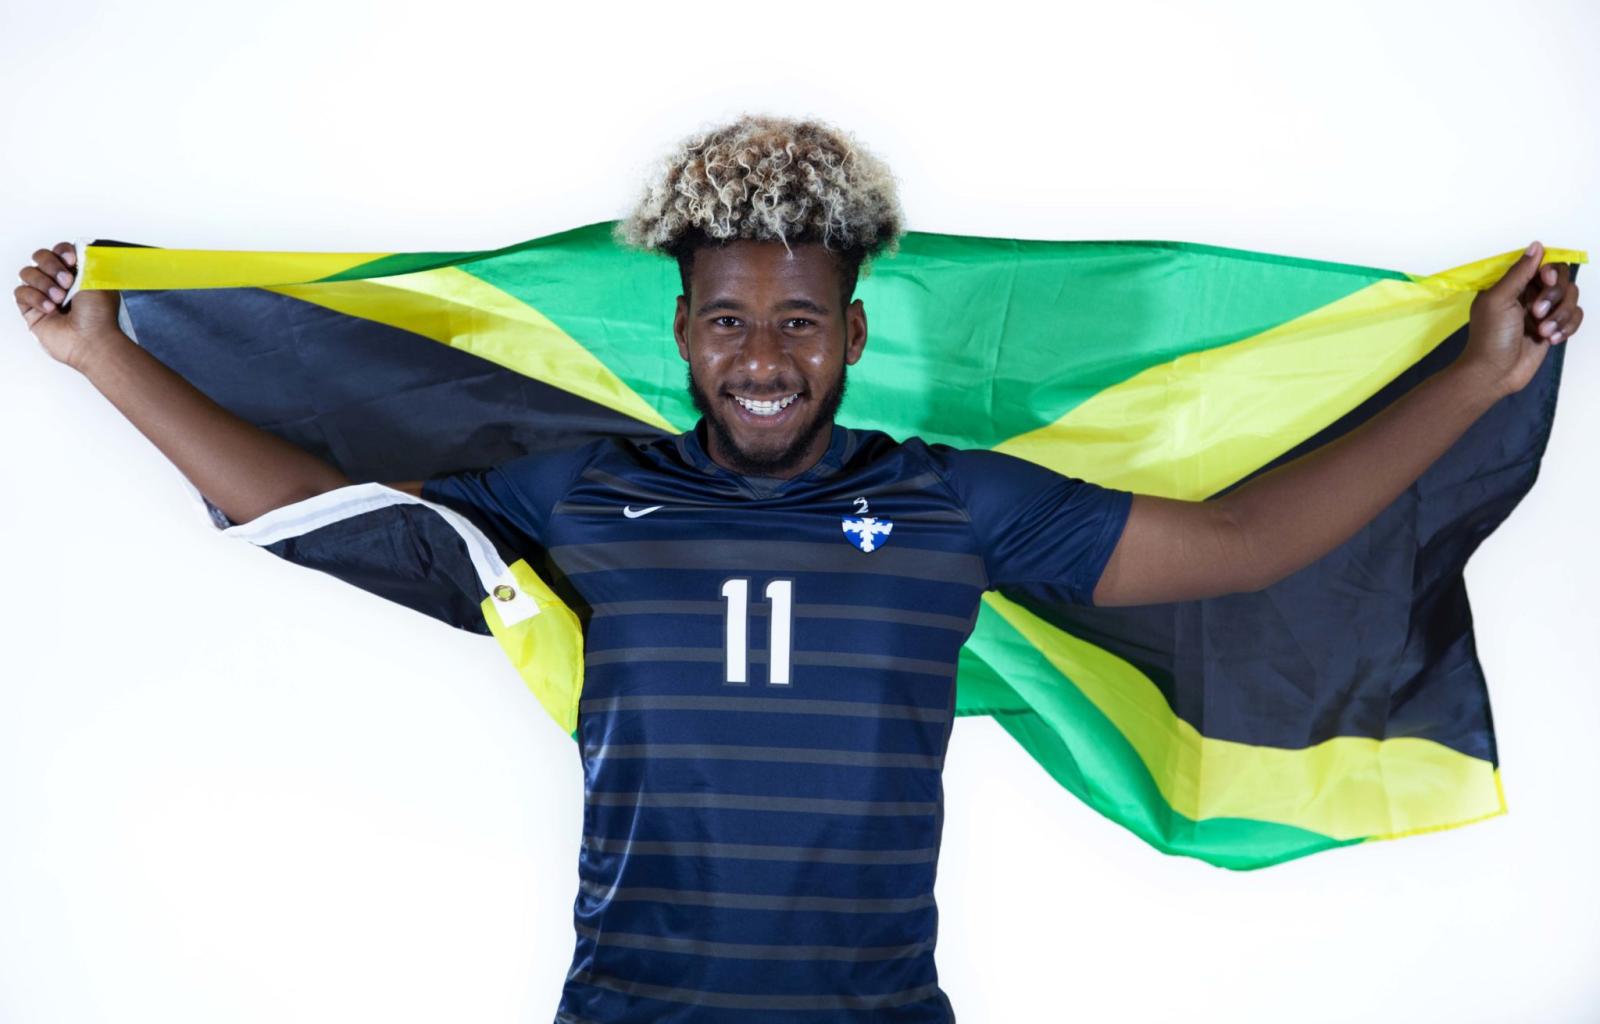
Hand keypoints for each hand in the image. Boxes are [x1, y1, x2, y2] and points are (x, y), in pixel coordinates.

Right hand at [14, 241, 125, 372]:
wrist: (91, 340)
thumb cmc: (99, 315)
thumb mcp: (99, 279)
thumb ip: (86, 258)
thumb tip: (79, 244)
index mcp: (77, 273)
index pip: (60, 251)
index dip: (62, 251)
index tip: (72, 261)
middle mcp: (59, 282)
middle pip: (40, 256)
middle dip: (52, 266)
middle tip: (68, 283)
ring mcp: (43, 295)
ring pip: (27, 273)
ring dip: (44, 283)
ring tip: (60, 299)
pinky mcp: (30, 310)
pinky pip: (21, 292)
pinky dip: (36, 298)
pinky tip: (51, 309)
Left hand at [1461, 240, 1583, 398]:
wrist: (1494, 373)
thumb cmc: (1490, 336)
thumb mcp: (1498, 299)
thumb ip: (1518, 273)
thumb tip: (1536, 246)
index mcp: (1512, 284)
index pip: (1543, 264)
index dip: (1550, 270)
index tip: (1545, 279)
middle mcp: (1529, 295)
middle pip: (1562, 279)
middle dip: (1555, 295)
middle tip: (1537, 313)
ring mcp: (1543, 312)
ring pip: (1572, 298)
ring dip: (1560, 316)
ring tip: (1543, 332)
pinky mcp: (1553, 328)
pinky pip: (1575, 317)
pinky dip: (1567, 327)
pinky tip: (1551, 340)